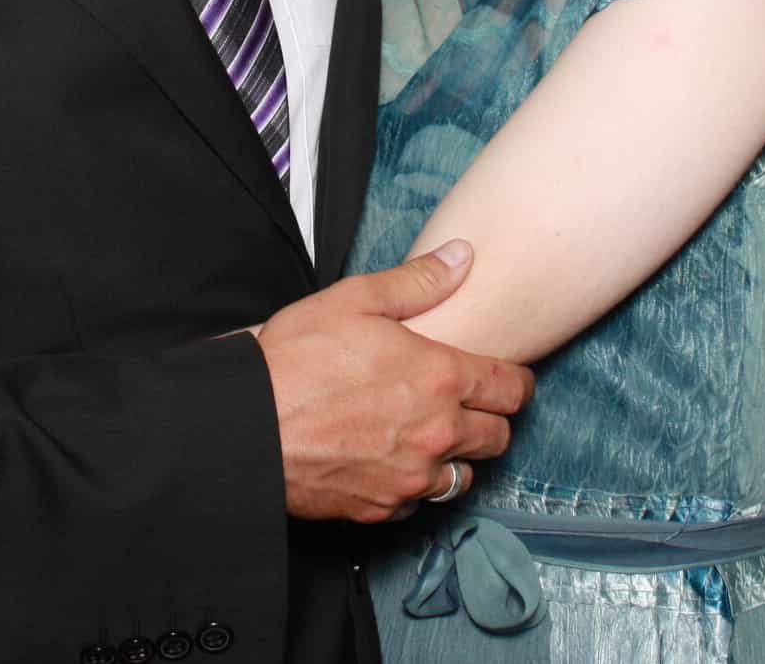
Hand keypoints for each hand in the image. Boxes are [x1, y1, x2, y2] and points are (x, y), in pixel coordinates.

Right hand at [255, 241, 534, 523]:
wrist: (247, 425)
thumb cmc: (294, 360)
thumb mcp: (354, 300)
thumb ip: (417, 280)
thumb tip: (462, 256)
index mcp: (440, 378)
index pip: (512, 389)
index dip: (517, 382)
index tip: (509, 380)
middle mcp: (437, 433)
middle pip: (498, 437)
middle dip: (491, 420)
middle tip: (469, 405)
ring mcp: (412, 477)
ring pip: (465, 476)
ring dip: (456, 456)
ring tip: (431, 436)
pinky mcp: (383, 509)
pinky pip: (420, 503)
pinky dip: (415, 485)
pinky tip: (393, 462)